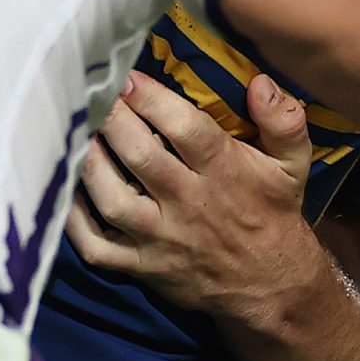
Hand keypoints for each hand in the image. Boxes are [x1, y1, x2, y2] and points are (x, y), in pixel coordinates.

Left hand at [65, 71, 321, 323]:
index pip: (185, 128)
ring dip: (90, 163)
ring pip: (113, 200)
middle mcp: (189, 203)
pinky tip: (65, 190)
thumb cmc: (273, 212)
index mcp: (225, 172)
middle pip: (141, 157)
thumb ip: (284, 120)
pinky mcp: (141, 267)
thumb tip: (261, 82)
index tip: (128, 76)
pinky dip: (74, 222)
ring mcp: (161, 238)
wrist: (269, 284)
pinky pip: (96, 247)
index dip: (152, 99)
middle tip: (92, 94)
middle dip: (112, 120)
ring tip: (75, 132)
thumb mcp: (293, 164)